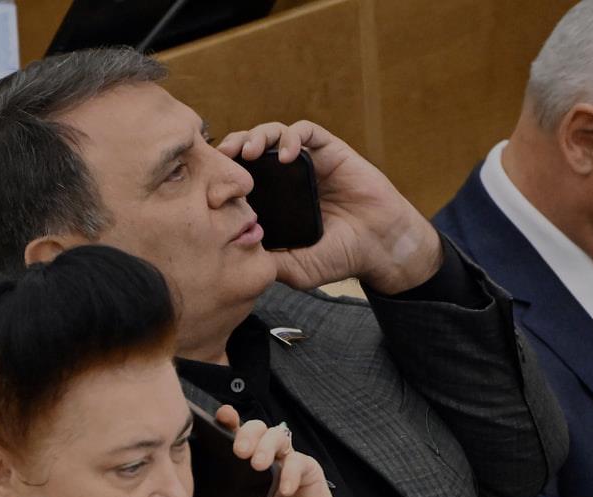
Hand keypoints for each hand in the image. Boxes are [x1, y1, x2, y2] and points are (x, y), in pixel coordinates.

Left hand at [211, 406, 354, 496]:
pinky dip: (291, 472)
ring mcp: (287, 462)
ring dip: (267, 446)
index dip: (228, 421)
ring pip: (279, 435)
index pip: (234, 434)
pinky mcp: (309, 472)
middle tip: (239, 450)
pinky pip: (300, 461)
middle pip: (257, 428)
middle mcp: (266, 457)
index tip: (221, 416)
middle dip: (247, 433)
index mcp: (244, 465)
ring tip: (259, 464)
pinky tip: (284, 488)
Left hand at [216, 121, 441, 293]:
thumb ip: (269, 262)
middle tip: (223, 156)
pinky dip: (292, 137)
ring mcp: (308, 162)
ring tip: (252, 151)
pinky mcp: (330, 151)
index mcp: (274, 201)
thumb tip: (234, 258)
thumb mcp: (296, 268)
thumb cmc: (341, 257)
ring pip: (274, 134)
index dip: (224, 173)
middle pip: (251, 148)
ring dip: (258, 135)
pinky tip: (289, 154)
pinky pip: (307, 132)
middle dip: (234, 146)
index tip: (211, 181)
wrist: (380, 247)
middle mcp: (287, 178)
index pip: (240, 176)